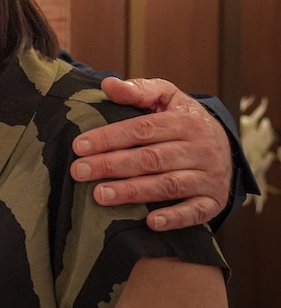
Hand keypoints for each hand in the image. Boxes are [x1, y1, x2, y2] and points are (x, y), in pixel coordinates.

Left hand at [69, 77, 231, 231]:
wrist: (227, 144)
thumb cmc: (183, 119)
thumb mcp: (167, 98)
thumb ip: (139, 91)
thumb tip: (107, 84)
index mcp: (184, 121)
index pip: (142, 129)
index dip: (109, 138)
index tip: (79, 146)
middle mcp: (199, 149)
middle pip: (151, 159)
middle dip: (112, 166)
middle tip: (79, 171)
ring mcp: (208, 176)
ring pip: (168, 185)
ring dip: (133, 192)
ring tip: (100, 195)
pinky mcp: (214, 201)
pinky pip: (195, 212)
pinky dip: (174, 218)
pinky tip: (150, 222)